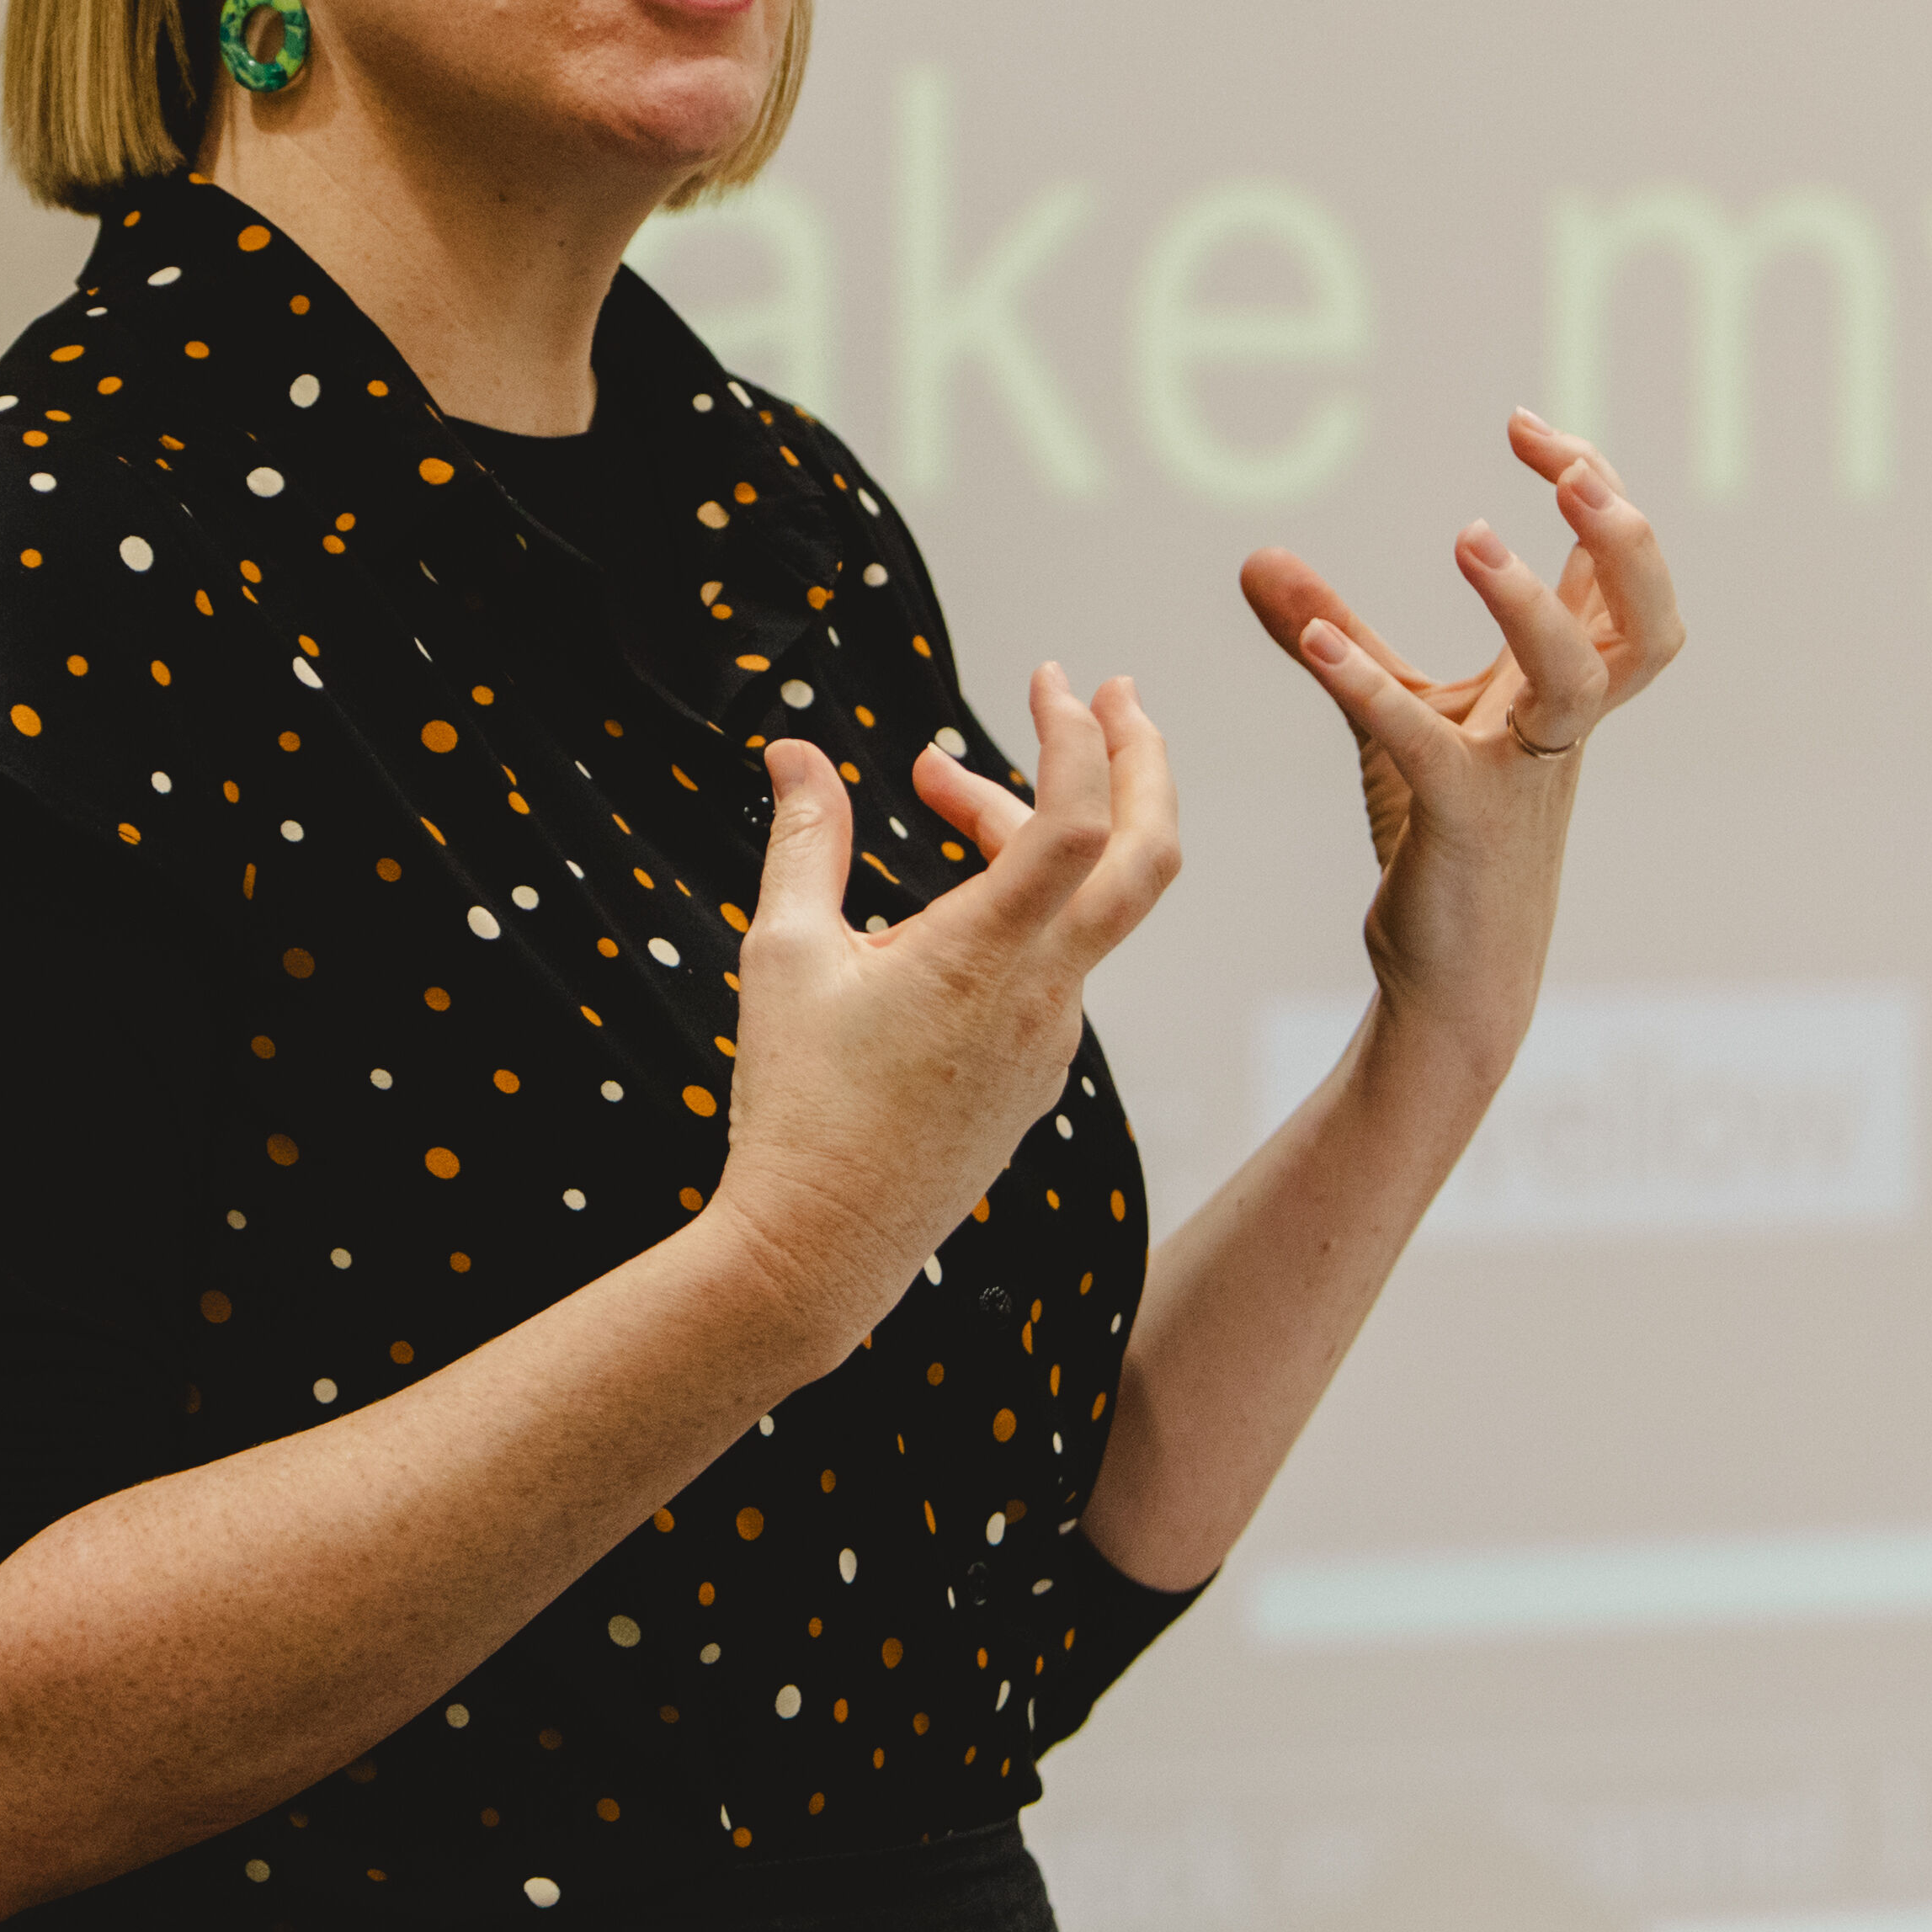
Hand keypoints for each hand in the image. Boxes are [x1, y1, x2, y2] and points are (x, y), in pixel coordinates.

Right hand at [700, 663, 1179, 1359]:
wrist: (823, 1250)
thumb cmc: (797, 1107)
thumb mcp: (782, 955)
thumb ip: (803, 842)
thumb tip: (795, 754)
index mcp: (986, 957)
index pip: (1078, 823)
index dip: (1078, 739)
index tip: (1049, 681)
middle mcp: (1043, 995)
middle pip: (1149, 858)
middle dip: (1143, 760)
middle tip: (1113, 693)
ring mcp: (1050, 1037)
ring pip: (1085, 904)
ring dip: (1033, 828)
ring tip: (936, 786)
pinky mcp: (1038, 1070)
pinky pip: (1055, 958)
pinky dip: (1024, 901)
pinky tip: (946, 894)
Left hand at [1238, 411, 1681, 1061]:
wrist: (1453, 973)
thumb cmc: (1441, 840)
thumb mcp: (1389, 716)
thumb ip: (1337, 633)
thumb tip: (1258, 558)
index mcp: (1565, 686)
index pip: (1614, 569)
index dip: (1594, 487)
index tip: (1527, 425)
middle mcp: (1563, 724)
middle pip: (1649, 617)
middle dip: (1622, 538)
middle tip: (1566, 472)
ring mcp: (1524, 775)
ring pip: (1577, 679)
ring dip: (1529, 603)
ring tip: (1467, 538)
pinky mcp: (1464, 823)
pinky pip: (1431, 744)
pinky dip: (1373, 687)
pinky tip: (1317, 648)